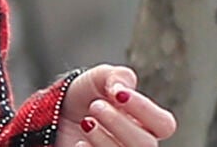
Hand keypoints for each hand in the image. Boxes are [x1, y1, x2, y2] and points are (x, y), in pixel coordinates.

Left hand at [57, 65, 176, 146]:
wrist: (52, 116)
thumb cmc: (82, 97)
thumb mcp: (96, 78)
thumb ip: (115, 76)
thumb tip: (122, 89)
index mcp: (146, 123)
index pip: (164, 124)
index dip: (144, 109)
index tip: (117, 94)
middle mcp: (137, 144)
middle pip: (146, 145)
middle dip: (119, 123)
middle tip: (95, 107)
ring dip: (104, 139)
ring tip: (86, 122)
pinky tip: (79, 143)